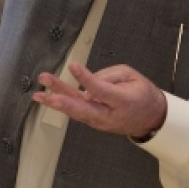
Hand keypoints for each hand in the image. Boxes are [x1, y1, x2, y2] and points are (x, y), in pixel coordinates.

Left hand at [32, 63, 165, 138]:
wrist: (150, 118)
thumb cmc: (141, 93)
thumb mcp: (131, 76)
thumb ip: (109, 76)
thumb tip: (87, 79)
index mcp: (123, 102)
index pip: (102, 91)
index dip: (86, 79)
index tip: (73, 66)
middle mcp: (109, 115)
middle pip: (85, 110)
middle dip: (65, 103)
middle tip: (49, 96)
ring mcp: (100, 121)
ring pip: (76, 112)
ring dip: (55, 103)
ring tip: (38, 95)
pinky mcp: (93, 121)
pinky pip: (76, 112)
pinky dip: (62, 105)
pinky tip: (45, 97)